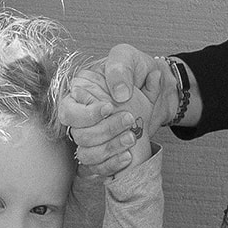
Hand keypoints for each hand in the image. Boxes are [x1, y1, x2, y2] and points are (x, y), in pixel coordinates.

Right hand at [58, 45, 175, 176]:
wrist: (159, 90)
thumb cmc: (138, 70)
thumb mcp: (130, 59)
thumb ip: (120, 70)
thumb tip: (119, 94)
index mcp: (80, 92)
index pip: (68, 110)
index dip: (87, 114)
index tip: (110, 108)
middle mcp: (82, 116)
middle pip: (78, 134)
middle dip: (105, 130)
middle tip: (129, 120)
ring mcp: (92, 136)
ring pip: (86, 154)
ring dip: (109, 149)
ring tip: (132, 138)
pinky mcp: (103, 152)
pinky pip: (97, 168)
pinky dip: (112, 165)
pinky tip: (128, 156)